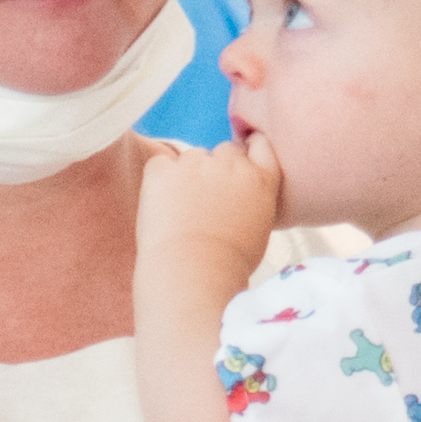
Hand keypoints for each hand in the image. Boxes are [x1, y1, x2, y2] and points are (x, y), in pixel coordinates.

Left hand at [133, 133, 285, 275]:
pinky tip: (162, 209)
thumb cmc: (228, 266)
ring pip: (191, 158)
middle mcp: (232, 164)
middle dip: (215, 170)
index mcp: (261, 180)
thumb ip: (253, 200)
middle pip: (224, 151)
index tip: (236, 167)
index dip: (246, 152)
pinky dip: (158, 181)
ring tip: (181, 215)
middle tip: (203, 204)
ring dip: (186, 176)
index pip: (260, 145)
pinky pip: (160, 164)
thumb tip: (237, 195)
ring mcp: (196, 164)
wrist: (194, 276)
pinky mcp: (163, 170)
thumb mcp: (259, 229)